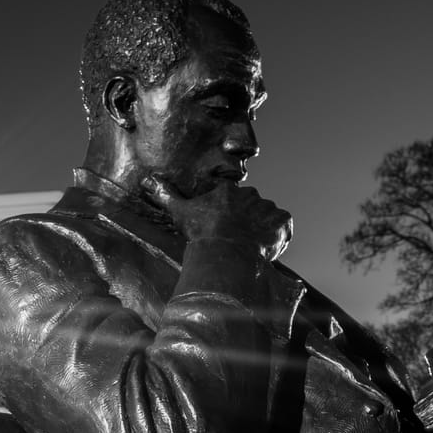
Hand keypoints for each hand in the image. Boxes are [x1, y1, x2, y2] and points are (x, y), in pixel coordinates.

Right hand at [143, 176, 291, 261]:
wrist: (226, 250)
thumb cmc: (202, 231)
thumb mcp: (179, 212)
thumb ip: (165, 195)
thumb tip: (148, 181)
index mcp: (228, 191)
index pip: (231, 200)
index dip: (228, 217)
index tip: (223, 230)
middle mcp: (251, 194)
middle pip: (251, 208)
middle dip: (246, 222)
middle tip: (237, 242)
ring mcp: (267, 208)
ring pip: (267, 217)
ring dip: (263, 230)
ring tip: (251, 248)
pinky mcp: (281, 222)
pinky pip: (284, 227)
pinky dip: (280, 236)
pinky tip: (267, 248)